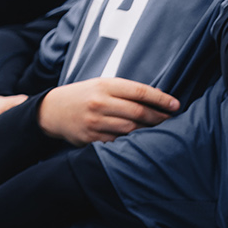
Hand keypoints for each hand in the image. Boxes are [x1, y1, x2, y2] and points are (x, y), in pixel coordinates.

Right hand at [38, 77, 179, 144]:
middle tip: (172, 120)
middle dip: (159, 117)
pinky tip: (141, 141)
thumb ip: (127, 90)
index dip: (161, 99)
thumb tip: (159, 96)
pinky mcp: (90, 137)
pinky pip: (117, 141)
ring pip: (130, 128)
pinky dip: (131, 142)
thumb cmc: (84, 95)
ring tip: (161, 131)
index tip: (176, 105)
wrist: (52, 110)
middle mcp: (100, 102)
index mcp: (105, 85)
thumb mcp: (102, 85)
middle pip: (138, 112)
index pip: (140, 91)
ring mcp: (94, 121)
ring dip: (148, 131)